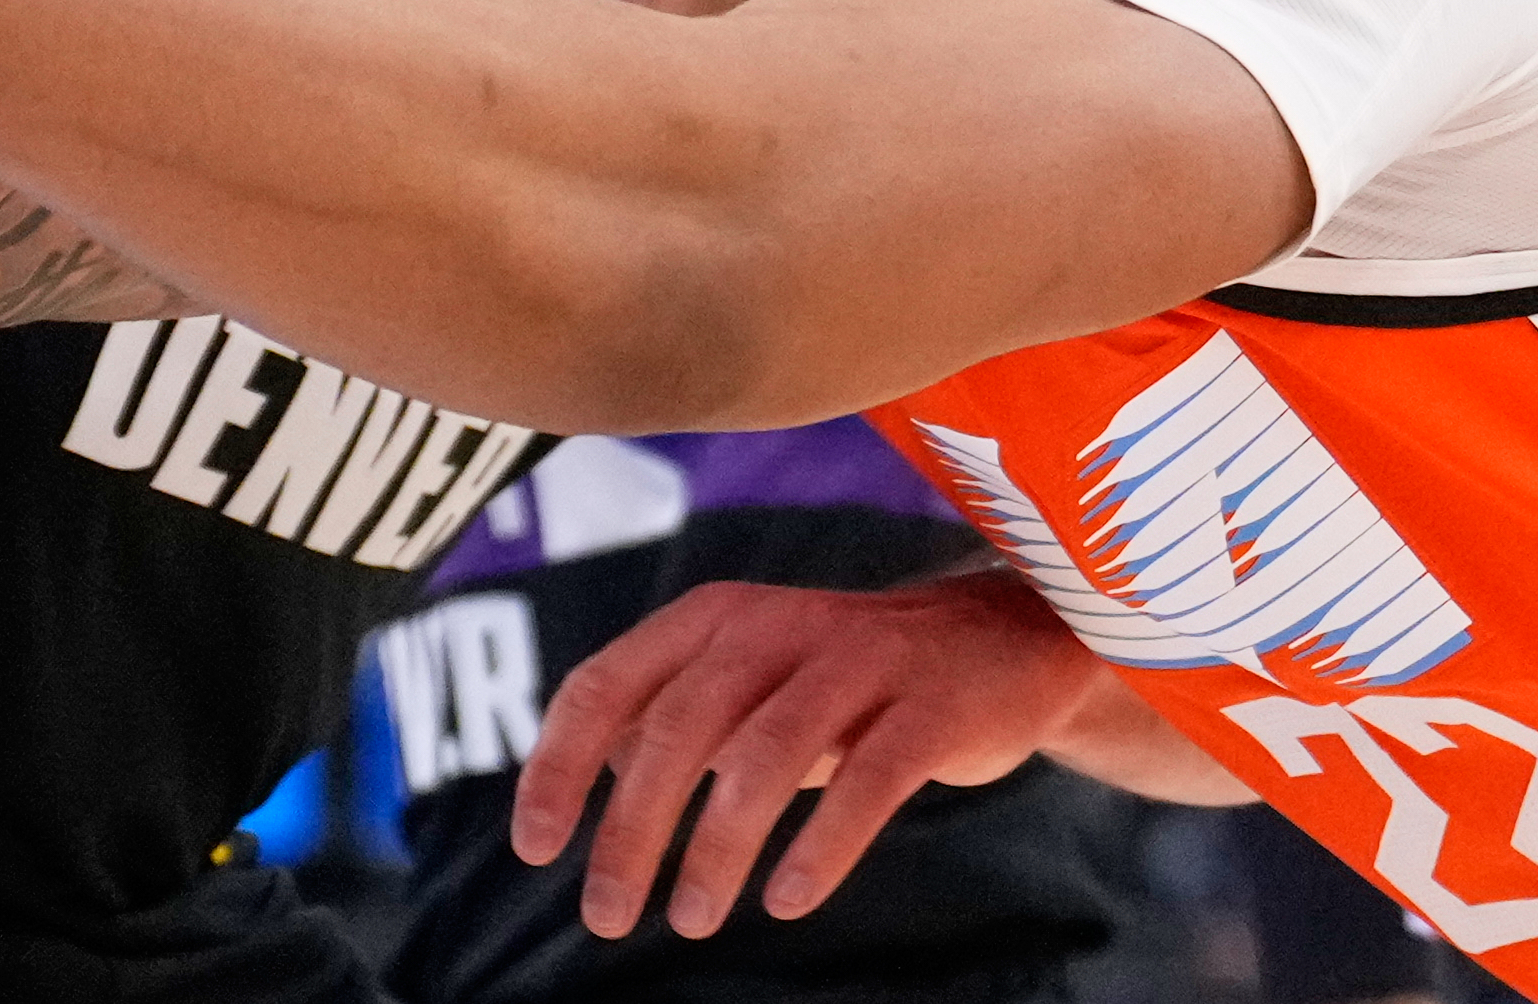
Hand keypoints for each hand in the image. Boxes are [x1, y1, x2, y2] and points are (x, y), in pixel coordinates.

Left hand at [513, 571, 1110, 941]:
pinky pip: (870, 781)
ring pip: (765, 755)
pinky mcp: (931, 706)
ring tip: (690, 919)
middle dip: (631, 828)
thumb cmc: (848, 678)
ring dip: (717, 846)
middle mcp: (776, 626)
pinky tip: (786, 901)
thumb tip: (579, 776)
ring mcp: (859, 661)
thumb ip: (668, 714)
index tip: (535, 848)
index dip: (560, 766)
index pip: (607, 684)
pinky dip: (822, 845)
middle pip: (678, 727)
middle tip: (604, 916)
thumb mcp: (748, 680)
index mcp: (714, 618)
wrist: (1002, 641)